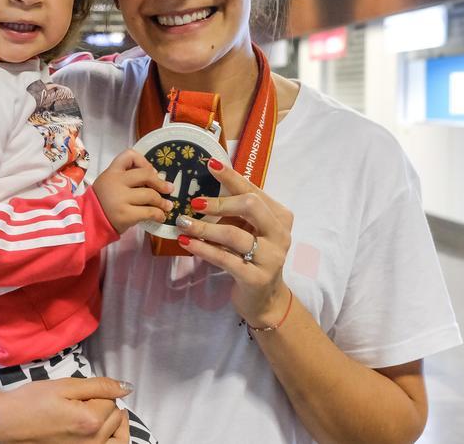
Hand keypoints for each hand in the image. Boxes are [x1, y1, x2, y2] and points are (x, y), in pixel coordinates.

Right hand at [0, 376, 132, 443]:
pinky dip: (108, 440)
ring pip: (118, 438)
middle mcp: (92, 443)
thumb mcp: (64, 386)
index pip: (112, 400)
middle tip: (86, 401)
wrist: (3, 425)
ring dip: (114, 425)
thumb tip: (126, 388)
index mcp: (90, 421)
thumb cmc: (29, 403)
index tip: (81, 392)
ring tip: (101, 415)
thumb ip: (99, 386)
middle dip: (106, 406)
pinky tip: (99, 431)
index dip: (99, 391)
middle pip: (116, 418)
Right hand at [93, 148, 172, 233]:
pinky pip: (149, 212)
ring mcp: (120, 199)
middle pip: (146, 175)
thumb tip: (155, 177)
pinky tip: (160, 216)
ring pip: (151, 195)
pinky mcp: (125, 215)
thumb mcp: (109, 182)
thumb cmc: (102, 202)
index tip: (150, 172)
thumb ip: (127, 177)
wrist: (89, 222)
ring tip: (167, 206)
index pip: (129, 155)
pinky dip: (159, 214)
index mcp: (112, 172)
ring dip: (163, 202)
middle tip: (168, 189)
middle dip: (160, 183)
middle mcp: (116, 182)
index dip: (144, 162)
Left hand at [176, 158, 294, 327]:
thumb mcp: (249, 230)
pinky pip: (225, 258)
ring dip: (204, 227)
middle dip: (219, 202)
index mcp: (280, 216)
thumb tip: (205, 185)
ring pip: (234, 234)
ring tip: (182, 223)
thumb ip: (236, 211)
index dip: (231, 177)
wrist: (264, 299)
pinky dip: (203, 248)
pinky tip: (186, 242)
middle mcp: (280, 234)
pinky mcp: (257, 277)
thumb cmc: (252, 257)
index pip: (253, 190)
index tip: (209, 165)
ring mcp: (271, 257)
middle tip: (193, 203)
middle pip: (250, 206)